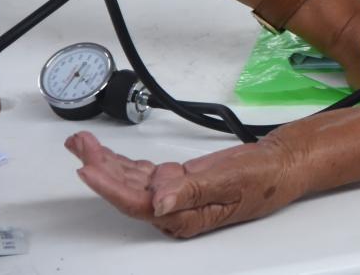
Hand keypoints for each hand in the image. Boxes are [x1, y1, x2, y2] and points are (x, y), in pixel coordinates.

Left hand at [68, 131, 305, 237]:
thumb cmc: (263, 176)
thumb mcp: (231, 180)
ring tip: (82, 143)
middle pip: (126, 191)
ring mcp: (173, 195)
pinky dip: (122, 160)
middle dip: (99, 167)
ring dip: (105, 161)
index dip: (110, 187)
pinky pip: (142, 172)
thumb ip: (193, 191)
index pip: (138, 204)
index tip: (88, 167)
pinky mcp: (177, 181)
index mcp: (185, 217)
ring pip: (130, 180)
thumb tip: (157, 202)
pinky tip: (106, 153)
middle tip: (78, 144)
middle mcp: (174, 209)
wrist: (281, 165)